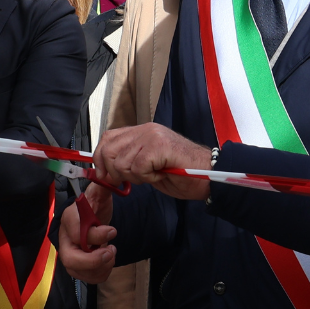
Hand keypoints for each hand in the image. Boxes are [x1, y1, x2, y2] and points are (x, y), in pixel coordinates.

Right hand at [59, 182, 117, 282]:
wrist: (95, 219)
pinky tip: (108, 261)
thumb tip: (111, 175)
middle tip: (110, 251)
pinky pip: (87, 278)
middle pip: (70, 259)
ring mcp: (70, 254)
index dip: (95, 235)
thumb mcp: (100, 193)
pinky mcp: (78, 266)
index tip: (112, 230)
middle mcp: (66, 239)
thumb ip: (104, 185)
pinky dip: (101, 273)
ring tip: (111, 253)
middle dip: (93, 260)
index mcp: (70, 219)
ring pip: (79, 271)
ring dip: (100, 267)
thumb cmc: (95, 206)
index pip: (76, 233)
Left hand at [92, 122, 213, 200]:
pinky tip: (160, 175)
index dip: (101, 159)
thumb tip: (104, 171)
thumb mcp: (148, 165)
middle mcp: (146, 129)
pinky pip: (138, 168)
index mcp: (142, 131)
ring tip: (154, 174)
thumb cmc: (182, 173)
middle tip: (135, 179)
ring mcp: (153, 136)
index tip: (105, 175)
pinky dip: (147, 178)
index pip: (108, 138)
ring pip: (122, 162)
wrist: (209, 175)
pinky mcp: (159, 146)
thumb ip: (128, 161)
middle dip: (115, 172)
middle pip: (109, 150)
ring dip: (135, 176)